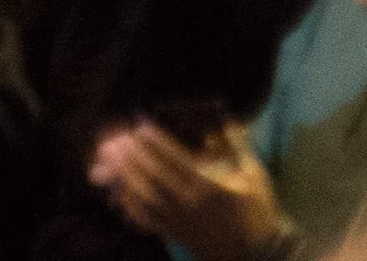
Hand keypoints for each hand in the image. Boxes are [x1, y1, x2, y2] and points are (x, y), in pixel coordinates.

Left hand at [90, 123, 280, 256]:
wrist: (253, 254)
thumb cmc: (256, 211)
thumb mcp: (254, 175)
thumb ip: (238, 147)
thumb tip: (225, 119)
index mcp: (208, 186)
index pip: (176, 160)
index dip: (156, 143)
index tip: (140, 126)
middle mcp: (187, 202)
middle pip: (153, 176)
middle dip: (133, 157)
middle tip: (116, 140)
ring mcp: (176, 220)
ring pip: (144, 197)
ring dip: (125, 178)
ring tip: (109, 162)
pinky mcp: (172, 233)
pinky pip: (146, 219)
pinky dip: (130, 207)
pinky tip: (118, 195)